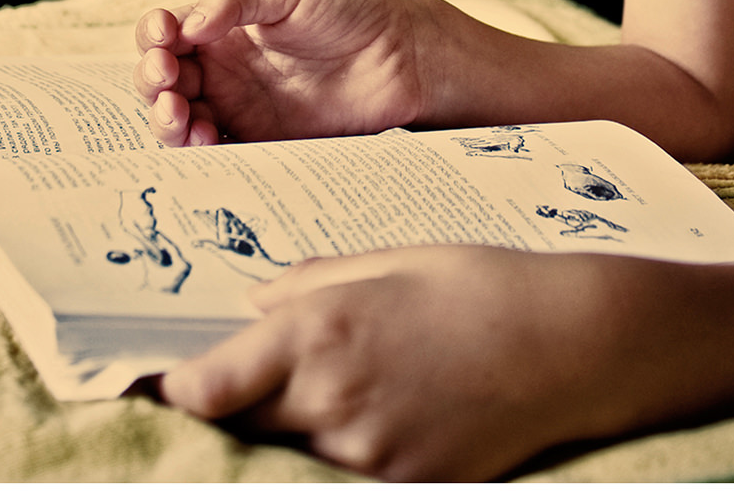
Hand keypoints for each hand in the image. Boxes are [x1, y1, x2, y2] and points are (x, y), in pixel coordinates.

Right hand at [133, 0, 433, 146]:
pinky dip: (199, 151)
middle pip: (162, 79)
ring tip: (180, 118)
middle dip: (152, 81)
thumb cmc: (349, 9)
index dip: (153, 36)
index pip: (166, 32)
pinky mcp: (261, 142)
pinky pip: (218, 151)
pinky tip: (206, 141)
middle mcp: (222, 67)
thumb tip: (188, 24)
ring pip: (180, 119)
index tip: (164, 39)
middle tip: (166, 82)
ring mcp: (239, 106)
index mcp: (221, 25)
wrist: (405, 57)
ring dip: (166, 121)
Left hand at [160, 245, 642, 479]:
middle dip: (236, 401)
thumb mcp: (386, 259)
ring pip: (297, 446)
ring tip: (354, 375)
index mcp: (317, 332)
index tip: (158, 378)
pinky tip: (393, 403)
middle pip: (243, 422)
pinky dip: (351, 442)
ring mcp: (370, 453)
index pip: (205, 389)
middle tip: (246, 374)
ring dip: (300, 419)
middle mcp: (332, 401)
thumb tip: (252, 307)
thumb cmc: (481, 284)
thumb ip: (306, 284)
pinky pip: (351, 467)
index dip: (173, 388)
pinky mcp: (407, 482)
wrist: (574, 344)